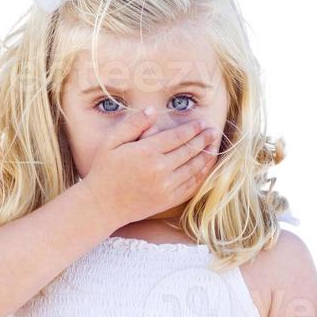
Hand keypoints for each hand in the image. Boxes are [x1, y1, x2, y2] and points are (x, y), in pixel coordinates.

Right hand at [82, 109, 219, 226]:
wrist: (102, 205)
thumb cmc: (104, 171)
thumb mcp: (111, 142)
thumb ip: (133, 124)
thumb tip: (152, 110)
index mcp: (146, 152)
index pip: (177, 136)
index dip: (192, 128)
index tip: (201, 122)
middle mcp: (159, 169)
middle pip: (189, 150)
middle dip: (204, 139)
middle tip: (213, 131)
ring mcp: (166, 186)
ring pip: (194, 168)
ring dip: (206, 155)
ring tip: (214, 145)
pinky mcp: (168, 200)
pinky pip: (191, 185)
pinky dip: (202, 175)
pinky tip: (206, 167)